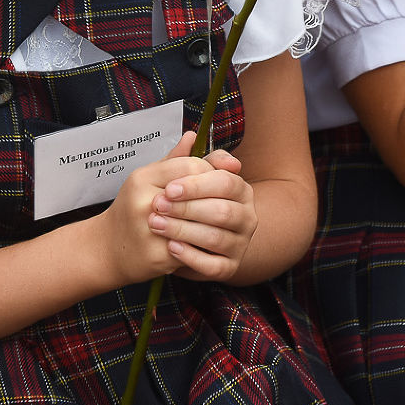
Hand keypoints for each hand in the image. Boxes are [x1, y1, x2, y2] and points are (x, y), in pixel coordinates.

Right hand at [97, 132, 218, 285]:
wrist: (108, 249)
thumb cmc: (132, 210)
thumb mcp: (148, 179)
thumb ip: (174, 159)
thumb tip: (194, 136)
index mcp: (143, 178)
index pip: (191, 165)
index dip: (210, 172)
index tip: (215, 181)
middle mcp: (144, 201)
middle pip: (197, 192)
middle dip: (215, 198)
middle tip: (223, 203)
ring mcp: (150, 229)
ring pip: (199, 222)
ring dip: (213, 222)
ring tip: (221, 222)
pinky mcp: (157, 255)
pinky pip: (193, 247)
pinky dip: (203, 245)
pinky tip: (207, 243)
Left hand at [148, 146, 257, 281]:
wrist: (180, 241)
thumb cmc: (183, 206)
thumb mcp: (182, 181)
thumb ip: (186, 161)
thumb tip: (190, 136)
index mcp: (240, 189)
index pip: (226, 182)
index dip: (197, 185)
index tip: (169, 188)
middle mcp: (247, 217)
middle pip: (223, 210)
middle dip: (187, 208)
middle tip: (158, 206)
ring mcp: (240, 244)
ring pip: (216, 237)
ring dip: (183, 230)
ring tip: (157, 225)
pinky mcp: (229, 268)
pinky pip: (213, 265)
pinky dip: (191, 256)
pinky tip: (171, 247)